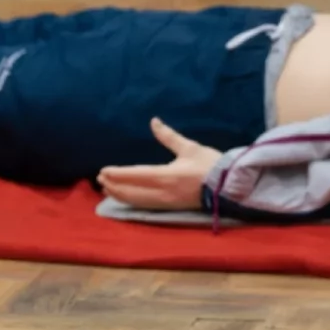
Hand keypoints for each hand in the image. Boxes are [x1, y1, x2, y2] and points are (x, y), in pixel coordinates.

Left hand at [97, 118, 221, 211]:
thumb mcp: (189, 147)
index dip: (117, 174)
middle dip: (113, 185)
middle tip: (100, 178)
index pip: (135, 175)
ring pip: (135, 201)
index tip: (103, 170)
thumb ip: (168, 136)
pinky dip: (130, 201)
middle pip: (131, 191)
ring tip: (107, 188)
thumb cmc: (210, 164)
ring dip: (119, 194)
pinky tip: (125, 197)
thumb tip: (154, 122)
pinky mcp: (169, 208)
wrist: (228, 186)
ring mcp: (165, 203)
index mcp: (166, 176)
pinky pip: (144, 205)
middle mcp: (162, 192)